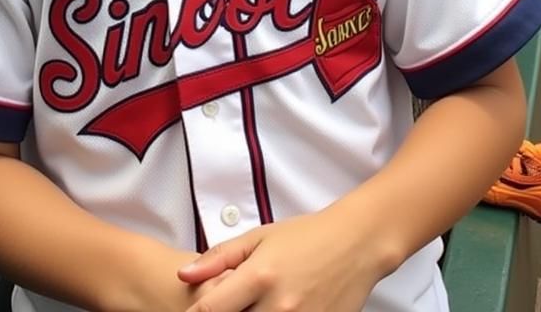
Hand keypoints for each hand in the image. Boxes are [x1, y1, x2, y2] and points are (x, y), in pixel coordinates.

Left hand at [178, 210, 387, 311]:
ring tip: (254, 305)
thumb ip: (218, 257)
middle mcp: (279, 306)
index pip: (211, 311)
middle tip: (232, 305)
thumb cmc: (305, 236)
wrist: (356, 243)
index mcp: (259, 276)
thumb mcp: (259, 238)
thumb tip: (184, 276)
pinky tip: (274, 311)